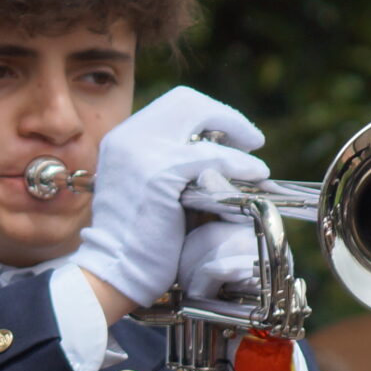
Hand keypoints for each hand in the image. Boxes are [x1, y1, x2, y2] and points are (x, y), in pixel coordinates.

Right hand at [68, 86, 268, 307]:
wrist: (115, 268)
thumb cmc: (137, 237)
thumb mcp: (144, 185)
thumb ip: (168, 160)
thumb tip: (214, 147)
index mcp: (122, 138)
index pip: (174, 104)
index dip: (209, 113)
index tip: (229, 136)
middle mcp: (127, 137)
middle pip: (188, 102)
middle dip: (227, 117)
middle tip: (251, 140)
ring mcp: (141, 153)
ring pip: (202, 123)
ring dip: (238, 138)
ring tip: (255, 164)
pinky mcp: (159, 174)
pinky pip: (212, 158)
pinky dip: (239, 164)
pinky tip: (255, 175)